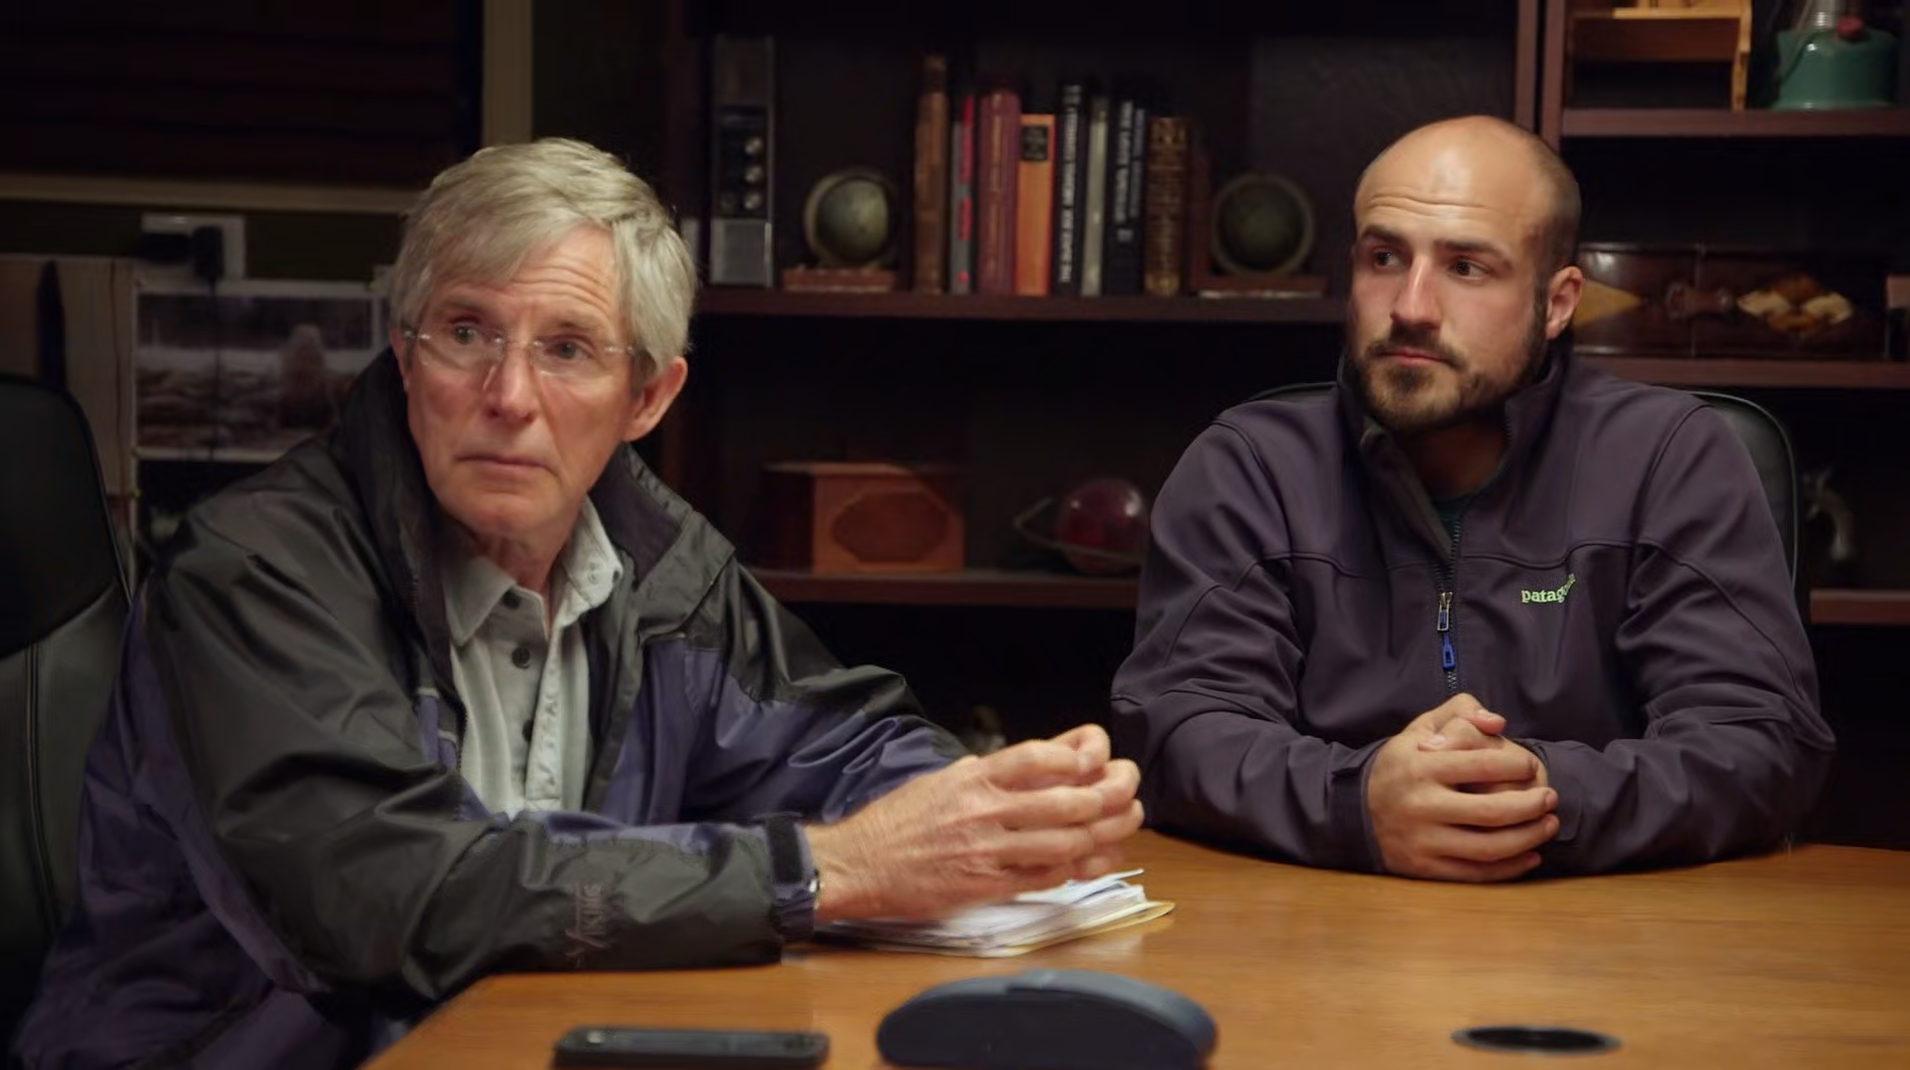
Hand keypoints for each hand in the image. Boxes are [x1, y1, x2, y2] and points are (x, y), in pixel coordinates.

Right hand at [806, 724, 1143, 922]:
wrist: (857, 864)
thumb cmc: (898, 821)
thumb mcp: (943, 780)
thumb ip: (990, 771)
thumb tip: (1040, 759)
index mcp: (973, 777)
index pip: (1040, 755)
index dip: (1080, 754)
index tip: (1100, 755)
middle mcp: (984, 810)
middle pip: (1067, 800)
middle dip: (1108, 795)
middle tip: (1128, 791)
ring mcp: (987, 851)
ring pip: (1065, 840)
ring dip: (1102, 833)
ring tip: (1123, 823)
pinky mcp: (986, 886)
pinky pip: (1045, 877)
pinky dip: (1076, 867)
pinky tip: (1092, 860)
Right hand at [1366, 693, 1557, 881]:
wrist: (1355, 811)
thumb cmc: (1400, 766)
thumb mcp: (1419, 729)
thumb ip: (1459, 712)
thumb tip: (1497, 722)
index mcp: (1421, 766)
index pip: (1482, 765)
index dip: (1517, 765)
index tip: (1532, 766)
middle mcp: (1421, 805)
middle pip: (1492, 811)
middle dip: (1531, 806)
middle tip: (1551, 798)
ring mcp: (1423, 840)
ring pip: (1489, 847)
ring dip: (1528, 838)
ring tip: (1549, 825)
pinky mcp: (1425, 868)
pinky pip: (1476, 874)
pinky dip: (1510, 867)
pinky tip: (1530, 855)